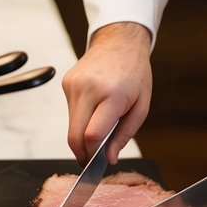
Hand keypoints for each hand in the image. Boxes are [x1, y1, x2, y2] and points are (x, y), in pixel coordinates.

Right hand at [61, 21, 152, 165]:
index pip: (92, 134)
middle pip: (74, 135)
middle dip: (82, 153)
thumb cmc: (135, 73)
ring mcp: (73, 84)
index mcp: (112, 94)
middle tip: (91, 161)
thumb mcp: (141, 106)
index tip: (96, 164)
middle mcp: (88, 89)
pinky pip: (70, 111)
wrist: (119, 41)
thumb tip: (109, 158)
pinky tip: (93, 109)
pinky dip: (80, 118)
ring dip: (81, 134)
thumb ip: (124, 135)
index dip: (93, 155)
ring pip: (70, 125)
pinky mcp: (66, 83)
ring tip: (98, 128)